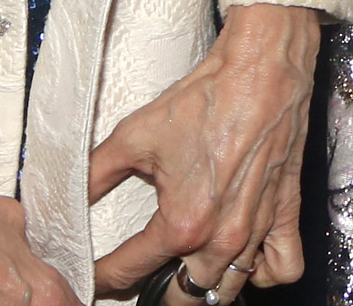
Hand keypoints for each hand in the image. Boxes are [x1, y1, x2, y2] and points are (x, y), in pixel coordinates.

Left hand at [87, 2, 321, 298]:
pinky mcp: (286, 213)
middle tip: (138, 274)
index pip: (128, 273)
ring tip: (185, 273)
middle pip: (181, 297)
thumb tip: (65, 197)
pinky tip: (243, 259)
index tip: (93, 275)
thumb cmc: (208, 98)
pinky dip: (264, 272)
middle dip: (155, 291)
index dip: (101, 277)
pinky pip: (283, 269)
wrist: (261, 69)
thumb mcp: (134, 135)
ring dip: (203, 287)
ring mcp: (259, 229)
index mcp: (183, 224)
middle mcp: (223, 236)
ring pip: (228, 291)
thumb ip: (93, 174)